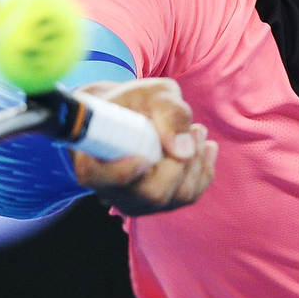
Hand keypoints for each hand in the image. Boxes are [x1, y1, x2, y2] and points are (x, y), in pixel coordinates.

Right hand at [68, 77, 216, 215]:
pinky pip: (191, 195)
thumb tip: (183, 151)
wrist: (130, 114)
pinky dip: (204, 169)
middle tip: (194, 127)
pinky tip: (205, 146)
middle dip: (183, 161)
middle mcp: (112, 191)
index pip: (99, 179)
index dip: (121, 174)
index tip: (141, 158)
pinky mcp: (158, 204)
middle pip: (155, 193)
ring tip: (197, 130)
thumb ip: (168, 112)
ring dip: (197, 161)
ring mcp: (136, 202)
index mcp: (93, 161)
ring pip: (179, 196)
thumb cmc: (136, 102)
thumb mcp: (152, 93)